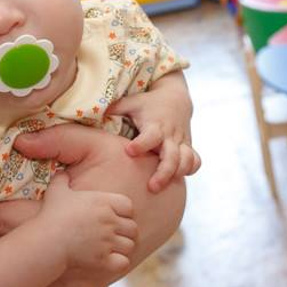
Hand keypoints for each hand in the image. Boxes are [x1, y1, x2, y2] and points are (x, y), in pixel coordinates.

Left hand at [0, 125, 185, 286]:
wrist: (165, 197)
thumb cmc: (128, 165)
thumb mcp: (95, 145)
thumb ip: (58, 141)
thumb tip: (20, 143)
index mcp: (65, 212)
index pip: (9, 221)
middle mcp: (73, 247)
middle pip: (14, 259)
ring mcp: (84, 269)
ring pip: (33, 284)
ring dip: (11, 277)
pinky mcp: (92, 280)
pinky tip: (15, 285)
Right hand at [40, 172, 136, 272]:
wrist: (47, 240)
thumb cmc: (52, 215)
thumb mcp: (57, 191)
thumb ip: (62, 179)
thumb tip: (61, 173)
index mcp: (104, 203)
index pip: (129, 206)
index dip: (123, 212)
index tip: (114, 216)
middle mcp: (110, 222)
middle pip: (132, 228)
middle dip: (126, 231)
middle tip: (114, 234)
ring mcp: (108, 241)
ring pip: (129, 245)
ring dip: (122, 247)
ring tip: (112, 248)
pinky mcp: (103, 260)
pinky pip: (123, 262)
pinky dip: (119, 262)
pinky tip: (109, 260)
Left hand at [108, 72, 200, 191]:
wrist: (175, 99)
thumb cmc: (147, 104)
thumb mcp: (132, 102)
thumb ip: (115, 109)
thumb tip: (91, 112)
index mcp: (155, 125)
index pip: (150, 136)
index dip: (141, 144)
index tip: (129, 151)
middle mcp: (169, 135)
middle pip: (172, 156)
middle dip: (163, 172)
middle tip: (151, 187)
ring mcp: (181, 142)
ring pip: (186, 161)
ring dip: (176, 174)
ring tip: (161, 186)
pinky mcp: (188, 147)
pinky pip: (195, 161)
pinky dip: (190, 169)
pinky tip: (178, 178)